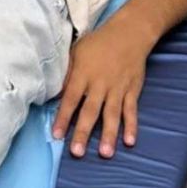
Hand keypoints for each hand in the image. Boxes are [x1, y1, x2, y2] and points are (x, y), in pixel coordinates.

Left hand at [51, 18, 149, 157]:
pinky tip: (130, 142)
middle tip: (77, 152)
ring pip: (112, 114)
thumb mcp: (76, 52)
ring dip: (108, 134)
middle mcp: (100, 83)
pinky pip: (131, 111)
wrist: (128, 34)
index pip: (71, 98)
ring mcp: (117, 88)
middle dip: (83, 132)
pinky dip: (132, 126)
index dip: (63, 117)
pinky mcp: (132, 90)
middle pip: (90, 110)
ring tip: (105, 153)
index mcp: (83, 74)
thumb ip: (67, 73)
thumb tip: (53, 92)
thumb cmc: (97, 43)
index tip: (56, 135)